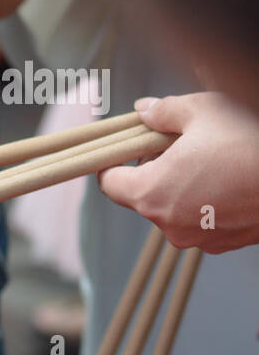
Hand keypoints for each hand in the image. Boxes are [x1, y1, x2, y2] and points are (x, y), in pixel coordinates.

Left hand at [99, 93, 258, 252]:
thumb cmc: (250, 141)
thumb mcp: (203, 111)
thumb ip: (164, 111)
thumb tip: (144, 110)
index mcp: (150, 193)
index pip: (110, 183)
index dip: (111, 163)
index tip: (120, 150)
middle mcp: (167, 224)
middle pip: (143, 195)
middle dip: (153, 169)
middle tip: (177, 144)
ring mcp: (196, 238)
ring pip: (173, 208)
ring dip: (181, 186)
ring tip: (210, 160)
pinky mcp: (223, 243)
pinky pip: (201, 220)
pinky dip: (205, 201)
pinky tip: (228, 179)